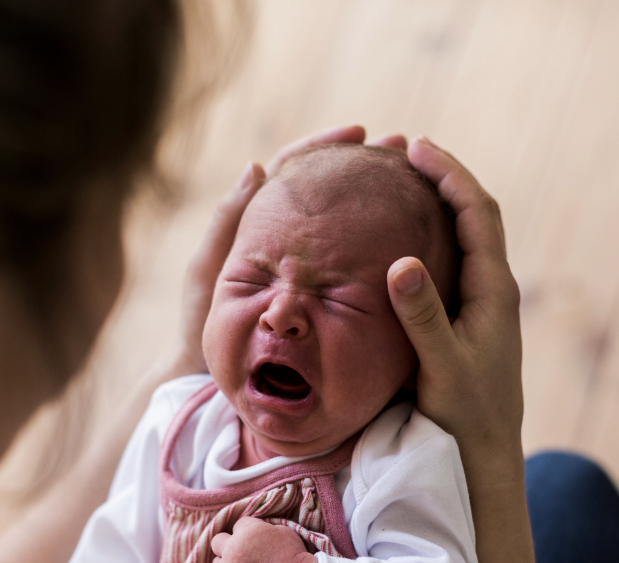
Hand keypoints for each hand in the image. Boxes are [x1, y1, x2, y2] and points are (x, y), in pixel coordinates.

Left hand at [169, 126, 408, 376]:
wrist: (212, 374)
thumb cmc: (203, 322)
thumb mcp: (209, 269)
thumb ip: (227, 221)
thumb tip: (257, 166)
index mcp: (259, 221)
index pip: (296, 168)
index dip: (326, 146)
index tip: (359, 132)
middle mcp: (289, 237)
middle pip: (330, 188)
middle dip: (365, 165)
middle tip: (402, 148)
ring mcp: (309, 264)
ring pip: (346, 223)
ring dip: (378, 199)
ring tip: (415, 182)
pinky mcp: (323, 292)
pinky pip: (353, 261)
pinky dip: (377, 243)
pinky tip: (408, 237)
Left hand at [211, 517, 321, 562]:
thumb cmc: (294, 556)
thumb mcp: (281, 530)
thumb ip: (261, 528)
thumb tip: (254, 531)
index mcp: (246, 531)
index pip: (238, 524)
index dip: (249, 529)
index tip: (258, 537)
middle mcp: (233, 550)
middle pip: (217, 541)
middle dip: (228, 542)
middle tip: (242, 549)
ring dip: (226, 562)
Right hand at [387, 137, 523, 478]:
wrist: (486, 455)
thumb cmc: (465, 414)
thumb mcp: (441, 367)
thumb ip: (422, 316)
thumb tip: (402, 262)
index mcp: (494, 290)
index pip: (477, 213)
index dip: (450, 174)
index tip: (416, 146)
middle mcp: (494, 289)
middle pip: (475, 215)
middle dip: (444, 178)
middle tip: (405, 151)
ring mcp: (483, 304)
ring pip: (465, 237)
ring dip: (439, 203)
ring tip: (403, 181)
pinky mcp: (469, 320)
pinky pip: (453, 261)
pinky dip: (431, 235)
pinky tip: (403, 238)